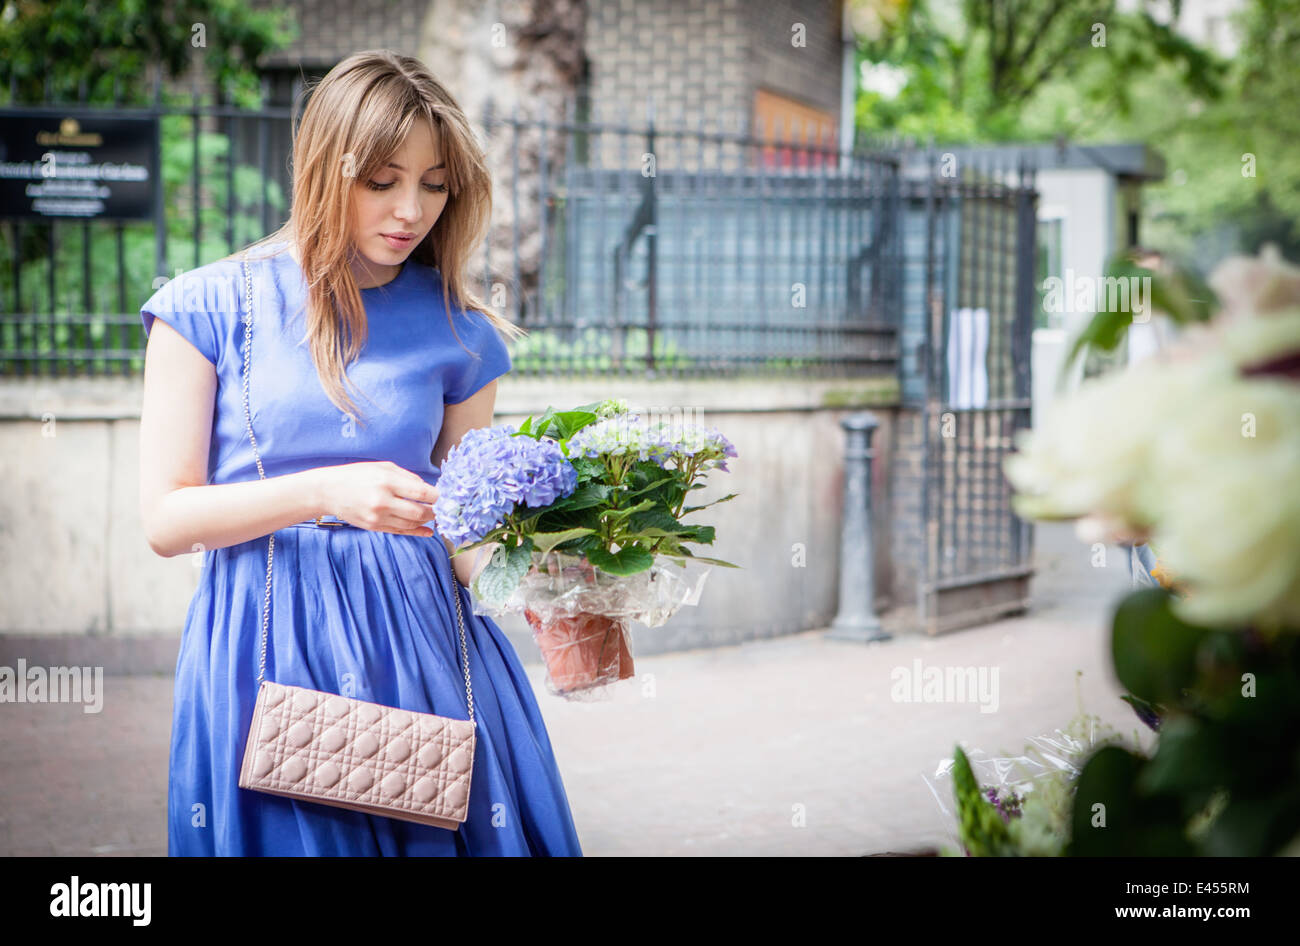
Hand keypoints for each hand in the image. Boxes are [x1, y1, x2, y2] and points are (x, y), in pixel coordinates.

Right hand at [314, 461, 438, 536]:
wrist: (328, 491)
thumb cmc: (358, 475)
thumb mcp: (383, 467)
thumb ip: (408, 477)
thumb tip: (429, 488)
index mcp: (386, 481)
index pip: (421, 492)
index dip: (437, 496)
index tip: (446, 496)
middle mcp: (383, 501)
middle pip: (419, 512)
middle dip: (435, 511)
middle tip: (443, 508)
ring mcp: (378, 516)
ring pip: (411, 523)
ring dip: (426, 520)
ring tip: (435, 515)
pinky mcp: (374, 527)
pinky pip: (401, 531)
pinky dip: (417, 531)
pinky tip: (428, 531)